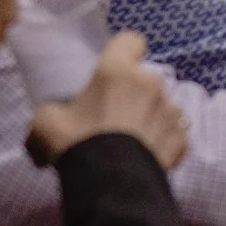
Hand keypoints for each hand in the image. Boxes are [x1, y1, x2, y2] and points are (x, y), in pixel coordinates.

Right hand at [28, 32, 187, 170]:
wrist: (109, 184)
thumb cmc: (76, 143)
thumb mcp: (43, 124)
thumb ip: (51, 113)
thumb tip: (46, 127)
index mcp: (118, 71)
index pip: (130, 41)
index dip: (123, 52)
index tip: (112, 68)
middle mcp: (152, 84)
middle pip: (145, 79)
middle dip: (133, 93)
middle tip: (112, 116)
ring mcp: (172, 111)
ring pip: (161, 106)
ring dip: (149, 117)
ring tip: (130, 141)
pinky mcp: (182, 139)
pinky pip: (173, 134)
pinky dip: (162, 142)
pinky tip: (146, 156)